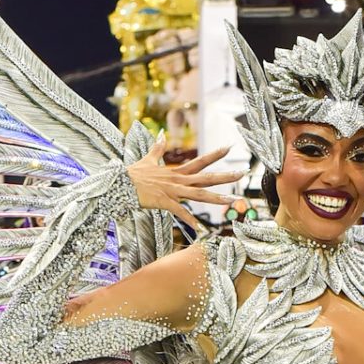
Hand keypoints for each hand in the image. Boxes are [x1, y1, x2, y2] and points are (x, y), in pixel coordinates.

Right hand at [126, 138, 245, 231]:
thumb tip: (162, 135)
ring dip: (217, 198)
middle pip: (207, 178)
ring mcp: (173, 191)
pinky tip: (198, 228)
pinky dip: (189, 220)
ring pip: (199, 194)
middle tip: (243, 173)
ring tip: (233, 200)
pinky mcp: (165, 202)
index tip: (229, 148)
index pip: (200, 161)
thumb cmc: (134, 174)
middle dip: (226, 176)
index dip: (215, 155)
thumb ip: (158, 148)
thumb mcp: (148, 159)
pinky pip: (180, 212)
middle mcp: (178, 180)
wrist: (120, 183)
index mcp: (177, 172)